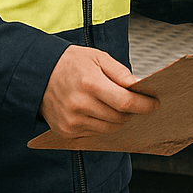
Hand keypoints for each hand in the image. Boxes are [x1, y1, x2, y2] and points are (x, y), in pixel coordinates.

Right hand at [40, 45, 157, 138]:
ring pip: (108, 128)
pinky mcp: (65, 132)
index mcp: (90, 84)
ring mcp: (71, 121)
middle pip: (118, 118)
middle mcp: (79, 105)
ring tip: (114, 105)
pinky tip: (97, 110)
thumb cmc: (71, 63)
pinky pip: (94, 133)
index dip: (143, 105)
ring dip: (117, 119)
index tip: (153, 104)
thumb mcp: (99, 58)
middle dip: (131, 112)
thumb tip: (140, 88)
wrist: (39, 73)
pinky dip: (101, 124)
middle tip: (133, 102)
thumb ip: (121, 74)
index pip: (124, 102)